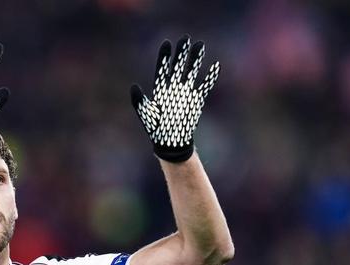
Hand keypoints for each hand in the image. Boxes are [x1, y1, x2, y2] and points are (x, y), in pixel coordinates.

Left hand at [131, 35, 219, 161]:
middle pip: (178, 66)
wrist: (170, 141)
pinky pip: (205, 86)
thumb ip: (139, 100)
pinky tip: (215, 66)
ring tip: (200, 44)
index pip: (163, 68)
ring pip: (192, 72)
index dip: (165, 56)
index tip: (167, 43)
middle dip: (181, 52)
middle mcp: (173, 88)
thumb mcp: (145, 113)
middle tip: (186, 38)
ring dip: (196, 59)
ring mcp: (185, 93)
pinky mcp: (196, 100)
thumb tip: (134, 86)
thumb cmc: (155, 128)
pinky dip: (210, 77)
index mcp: (161, 89)